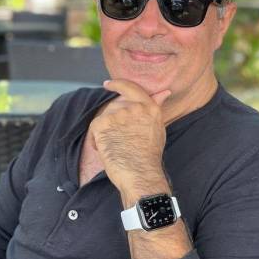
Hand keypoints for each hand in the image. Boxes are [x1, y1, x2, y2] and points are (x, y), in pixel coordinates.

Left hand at [88, 79, 170, 200]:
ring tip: (115, 147)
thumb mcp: (158, 128)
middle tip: (118, 139)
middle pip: (114, 106)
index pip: (131, 87)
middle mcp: (134, 107)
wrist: (140, 174)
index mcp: (149, 107)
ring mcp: (117, 114)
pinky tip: (104, 150)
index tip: (108, 84)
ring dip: (105, 131)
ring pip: (104, 117)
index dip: (117, 84)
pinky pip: (94, 127)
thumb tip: (164, 92)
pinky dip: (96, 139)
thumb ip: (155, 108)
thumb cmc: (149, 157)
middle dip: (112, 120)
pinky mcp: (102, 123)